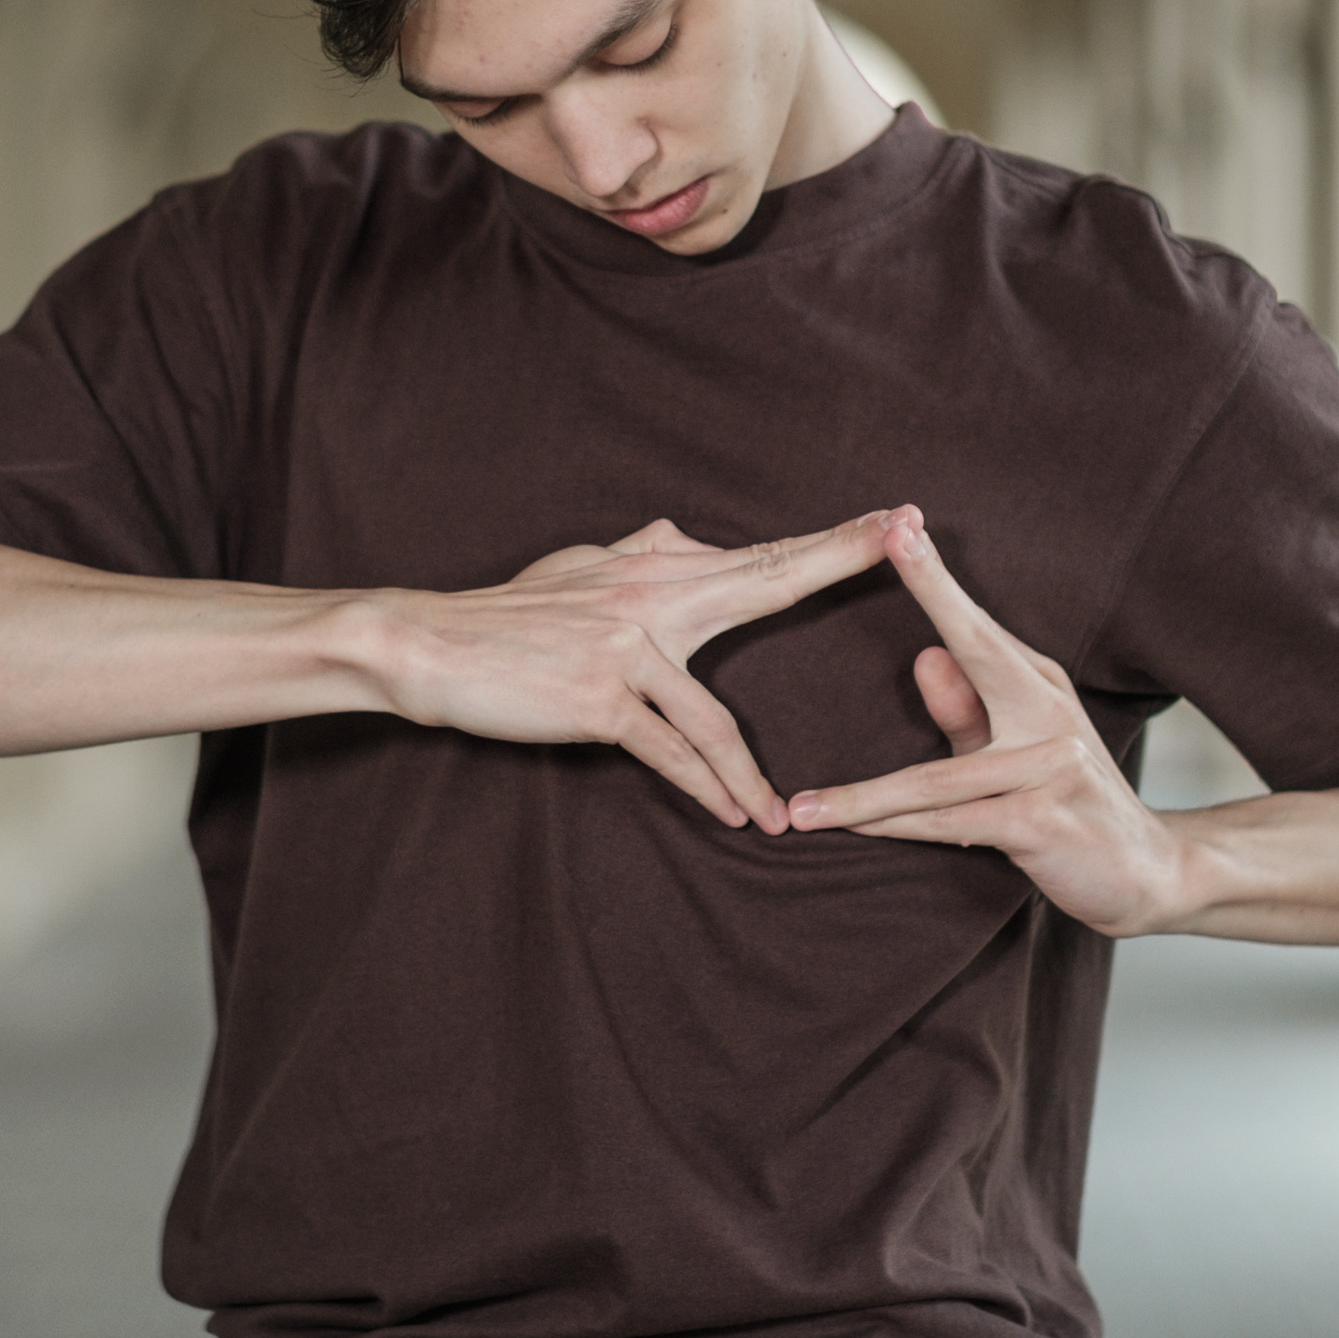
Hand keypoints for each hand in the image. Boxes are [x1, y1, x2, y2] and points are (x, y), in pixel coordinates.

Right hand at [369, 510, 906, 831]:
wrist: (429, 641)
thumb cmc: (509, 613)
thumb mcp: (581, 568)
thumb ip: (640, 556)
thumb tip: (682, 534)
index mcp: (656, 565)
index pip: (760, 553)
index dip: (830, 537)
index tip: (894, 518)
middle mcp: (652, 595)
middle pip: (766, 581)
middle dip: (840, 560)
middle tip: (909, 539)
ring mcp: (627, 648)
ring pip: (716, 715)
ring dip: (753, 776)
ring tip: (786, 816)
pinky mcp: (599, 699)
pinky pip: (669, 754)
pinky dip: (707, 791)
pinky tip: (738, 819)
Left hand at [784, 507, 1183, 933]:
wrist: (1149, 873)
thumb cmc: (1067, 806)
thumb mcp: (1013, 753)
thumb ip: (965, 712)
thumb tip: (924, 655)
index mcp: (1039, 686)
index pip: (978, 626)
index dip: (938, 576)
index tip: (900, 526)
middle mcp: (1049, 712)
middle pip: (978, 647)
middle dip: (935, 588)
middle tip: (892, 535)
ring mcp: (1051, 765)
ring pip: (935, 775)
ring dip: (861, 797)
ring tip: (801, 807)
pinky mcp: (1042, 820)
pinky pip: (951, 822)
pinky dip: (896, 830)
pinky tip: (852, 832)